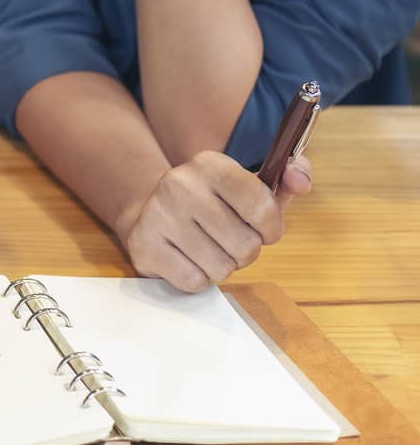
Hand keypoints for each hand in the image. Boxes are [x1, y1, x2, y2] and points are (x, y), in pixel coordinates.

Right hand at [117, 151, 311, 292]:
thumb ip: (287, 177)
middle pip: (246, 245)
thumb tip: (300, 181)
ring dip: (223, 266)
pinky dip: (197, 278)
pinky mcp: (144, 245)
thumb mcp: (250, 183)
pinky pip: (194, 281)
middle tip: (230, 241)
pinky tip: (188, 259)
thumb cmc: (213, 204)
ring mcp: (158, 214)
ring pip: (221, 267)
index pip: (262, 205)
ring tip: (208, 250)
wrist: (149, 213)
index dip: (272, 227)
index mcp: (210, 164)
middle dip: (246, 251)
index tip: (264, 229)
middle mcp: (180, 184)